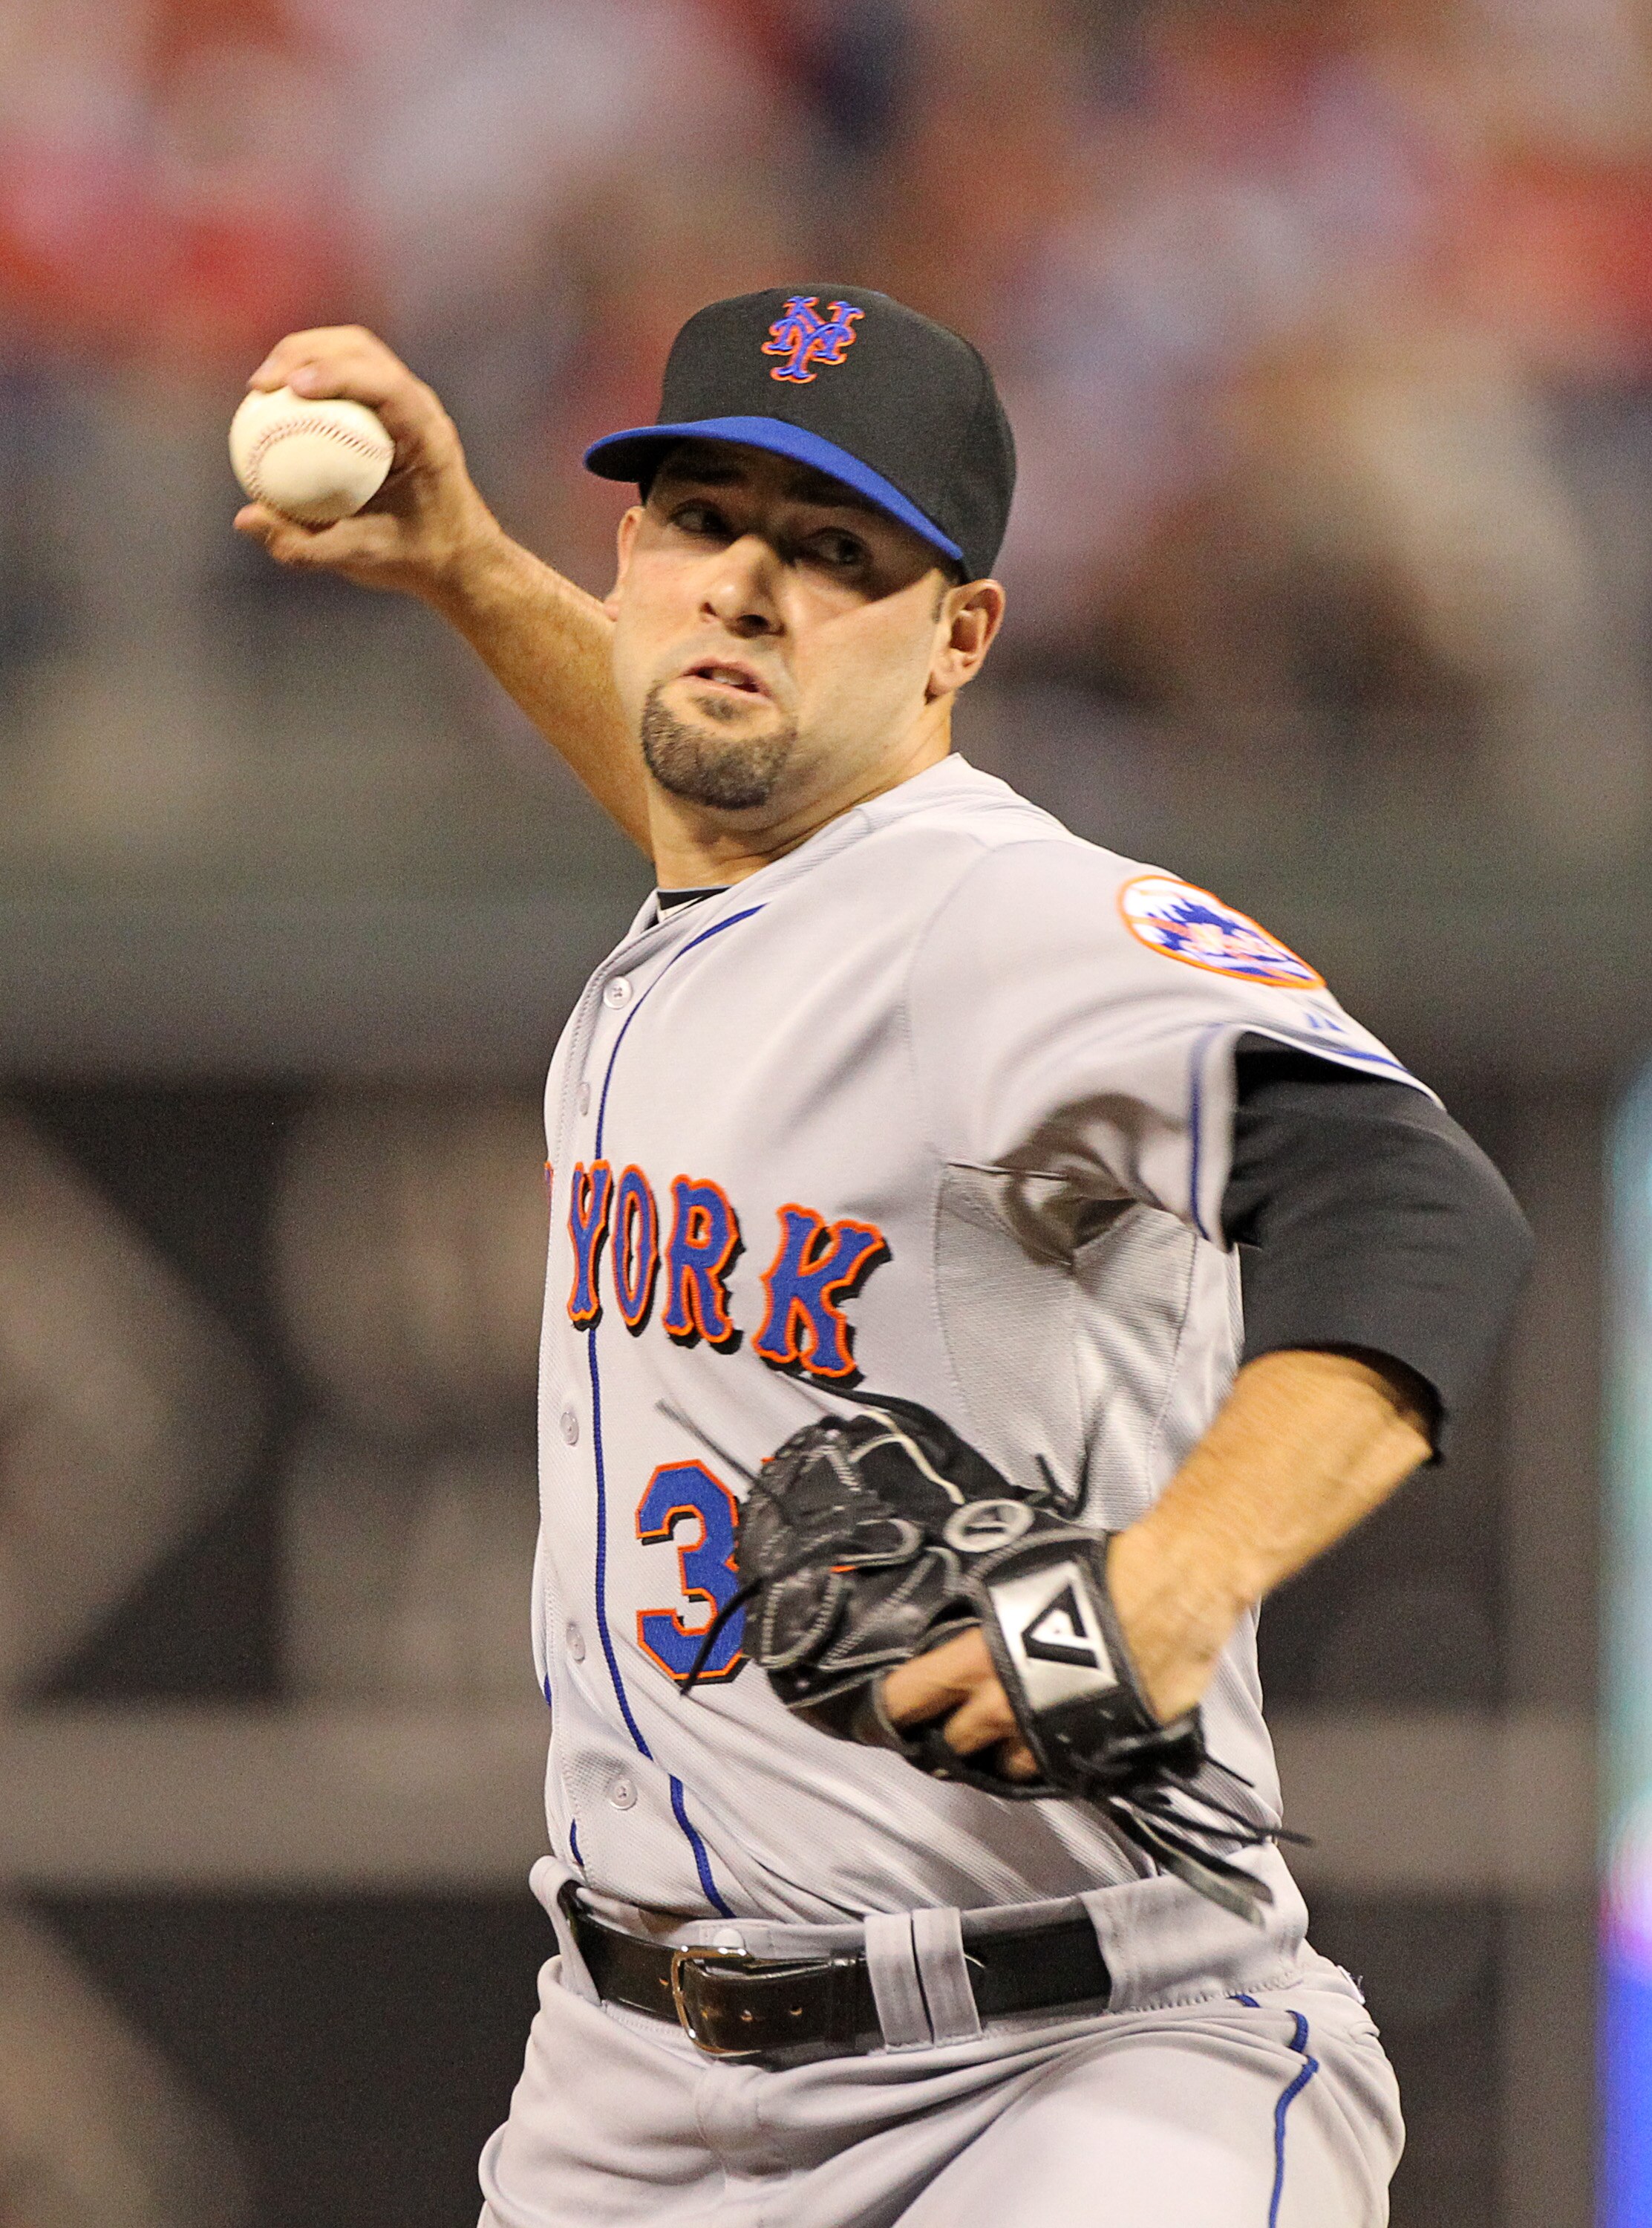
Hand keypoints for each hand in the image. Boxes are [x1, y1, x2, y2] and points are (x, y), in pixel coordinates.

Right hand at [232, 326, 504, 604]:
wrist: (457, 553)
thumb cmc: (416, 558)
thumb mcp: (362, 560)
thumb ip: (305, 545)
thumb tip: (245, 518)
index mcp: (428, 437)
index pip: (385, 386)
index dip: (336, 374)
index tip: (290, 388)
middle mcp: (421, 407)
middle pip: (360, 350)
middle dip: (304, 352)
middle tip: (260, 385)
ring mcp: (407, 399)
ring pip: (351, 351)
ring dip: (302, 354)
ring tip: (261, 386)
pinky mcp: (391, 403)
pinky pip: (346, 374)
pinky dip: (310, 374)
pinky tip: (275, 401)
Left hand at [877, 1527, 1238, 1776]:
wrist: (1170, 1596)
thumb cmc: (1098, 1574)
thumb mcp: (1019, 1579)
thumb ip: (985, 1617)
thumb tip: (963, 1632)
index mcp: (976, 1662)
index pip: (906, 1699)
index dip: (888, 1713)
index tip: (883, 1717)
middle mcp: (1003, 1709)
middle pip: (952, 1744)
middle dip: (952, 1734)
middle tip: (959, 1720)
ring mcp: (1046, 1740)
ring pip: (1004, 1767)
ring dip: (1003, 1752)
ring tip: (1015, 1729)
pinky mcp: (1088, 1757)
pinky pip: (1055, 1772)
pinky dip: (1050, 1760)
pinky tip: (1058, 1737)